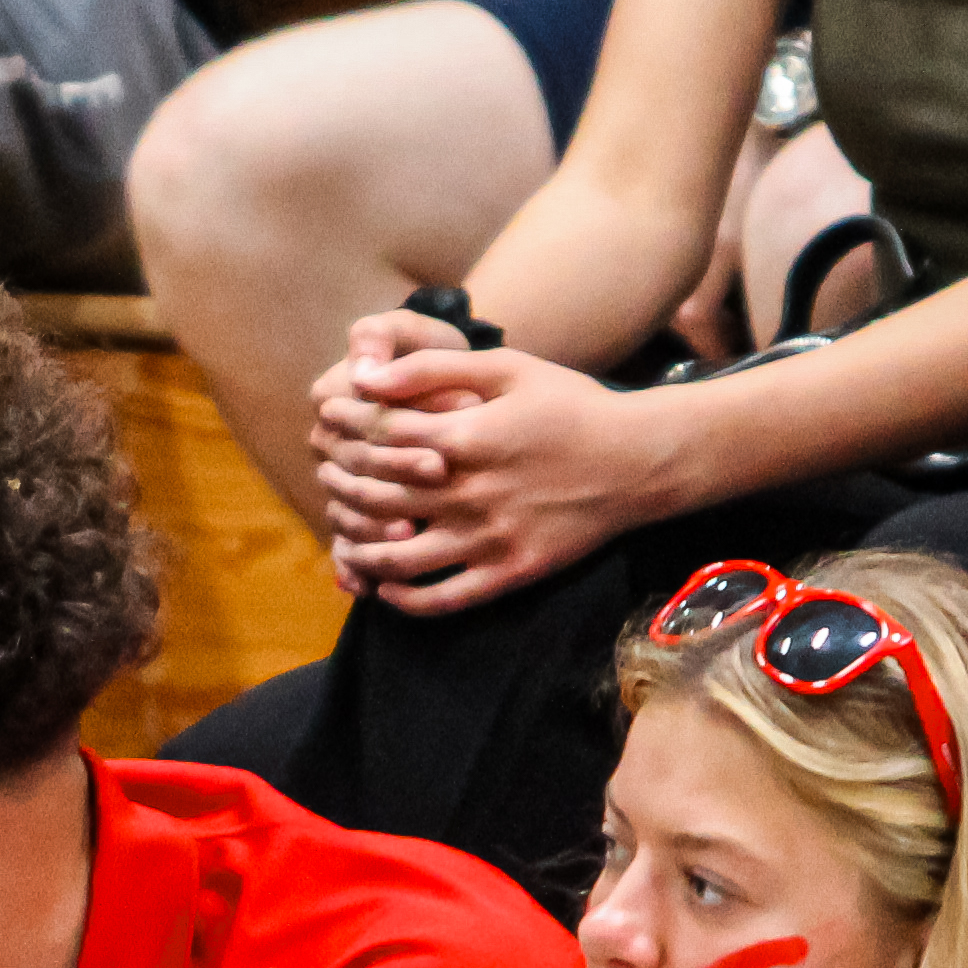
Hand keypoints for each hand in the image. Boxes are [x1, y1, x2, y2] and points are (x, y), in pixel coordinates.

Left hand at [305, 318, 686, 614]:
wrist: (639, 462)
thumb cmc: (572, 406)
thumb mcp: (507, 368)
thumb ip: (433, 369)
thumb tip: (366, 376)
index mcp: (467, 439)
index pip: (378, 438)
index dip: (344, 426)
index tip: (327, 419)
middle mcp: (472, 495)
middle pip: (377, 498)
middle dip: (340, 483)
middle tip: (328, 472)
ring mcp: (490, 541)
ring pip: (397, 558)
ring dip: (358, 547)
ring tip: (343, 532)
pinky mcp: (509, 574)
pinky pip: (441, 599)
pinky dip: (402, 598)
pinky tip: (385, 585)